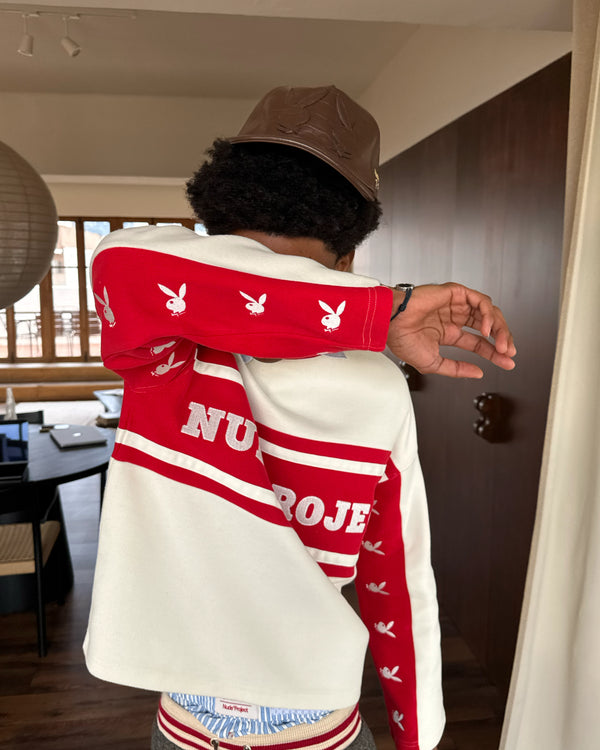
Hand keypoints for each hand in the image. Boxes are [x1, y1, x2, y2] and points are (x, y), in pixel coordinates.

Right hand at [386, 282, 515, 377]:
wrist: (391, 324)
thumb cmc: (403, 340)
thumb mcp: (434, 363)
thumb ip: (456, 369)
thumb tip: (478, 373)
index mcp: (448, 332)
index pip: (478, 342)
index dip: (493, 353)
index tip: (507, 362)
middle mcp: (454, 317)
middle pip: (487, 327)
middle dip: (502, 340)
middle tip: (508, 353)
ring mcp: (456, 304)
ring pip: (488, 312)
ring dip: (499, 328)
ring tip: (501, 344)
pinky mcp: (456, 293)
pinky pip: (480, 301)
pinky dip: (488, 315)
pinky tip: (487, 330)